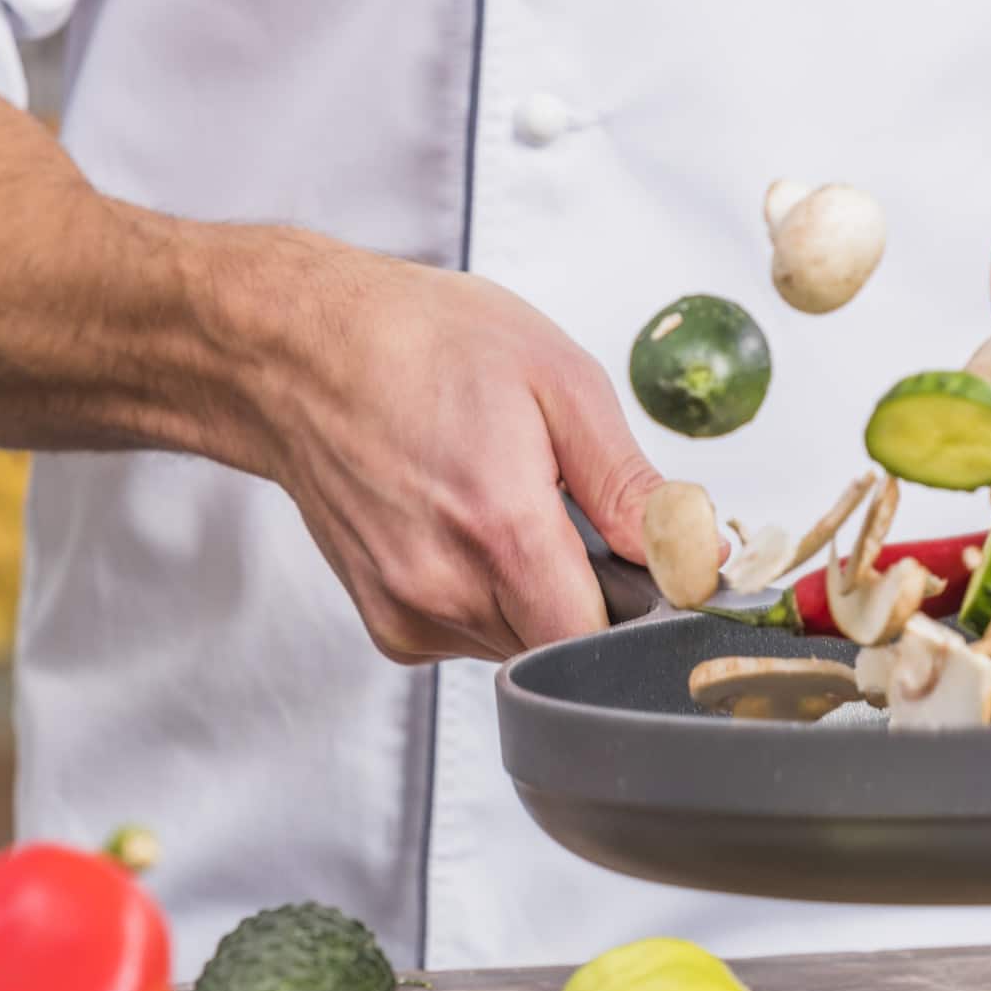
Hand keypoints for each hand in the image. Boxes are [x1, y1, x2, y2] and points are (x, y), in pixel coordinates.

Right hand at [237, 242, 664, 664]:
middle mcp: (445, 588)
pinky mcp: (388, 625)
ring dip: (533, 591)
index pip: (596, 640)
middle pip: (560, 646)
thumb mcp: (555, 379)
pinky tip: (461, 525)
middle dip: (584, 591)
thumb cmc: (417, 345)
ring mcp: (408, 613)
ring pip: (517, 644)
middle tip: (562, 510)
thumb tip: (692, 550)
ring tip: (500, 504)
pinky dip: (486, 594)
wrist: (298, 354)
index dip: (635, 612)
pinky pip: (470, 635)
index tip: (640, 567)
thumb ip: (629, 483)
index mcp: (499, 527)